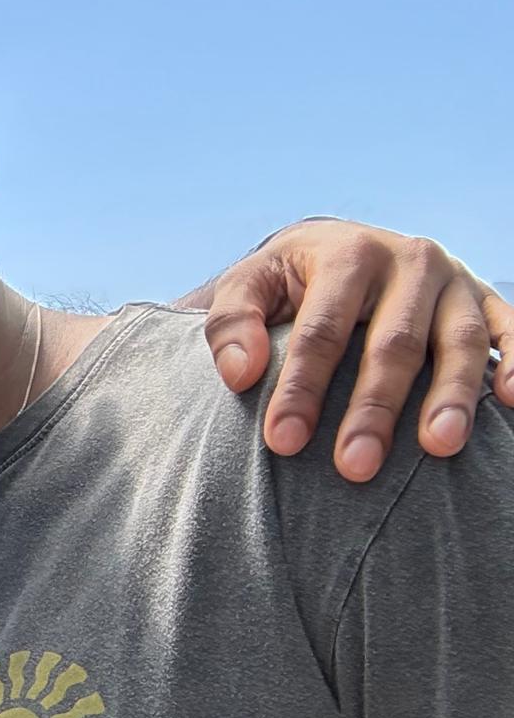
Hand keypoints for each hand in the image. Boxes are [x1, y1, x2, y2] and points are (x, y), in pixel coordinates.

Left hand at [200, 221, 513, 481]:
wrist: (343, 249)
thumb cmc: (289, 281)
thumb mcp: (249, 285)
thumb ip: (232, 322)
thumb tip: (240, 374)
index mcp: (348, 254)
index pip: (322, 330)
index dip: (302, 387)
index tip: (283, 442)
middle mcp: (410, 261)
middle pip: (393, 343)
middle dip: (373, 408)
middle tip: (354, 467)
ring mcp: (455, 282)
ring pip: (460, 342)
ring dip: (452, 397)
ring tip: (438, 448)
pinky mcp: (486, 300)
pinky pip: (511, 331)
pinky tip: (510, 403)